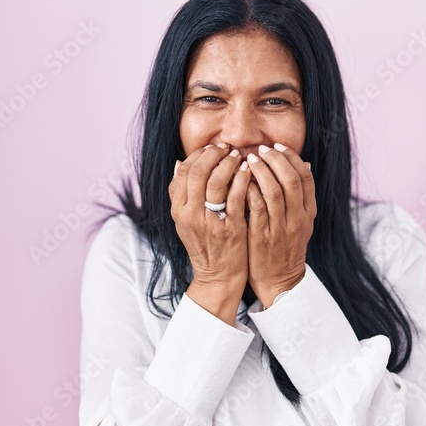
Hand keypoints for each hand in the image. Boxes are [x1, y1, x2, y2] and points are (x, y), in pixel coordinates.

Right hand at [168, 144, 251, 293]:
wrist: (218, 276)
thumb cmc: (205, 244)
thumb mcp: (185, 220)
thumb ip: (181, 194)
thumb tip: (178, 163)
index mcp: (178, 210)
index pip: (182, 171)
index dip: (198, 155)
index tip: (212, 149)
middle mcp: (190, 215)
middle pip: (197, 172)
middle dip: (213, 155)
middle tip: (226, 148)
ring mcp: (210, 222)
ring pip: (215, 181)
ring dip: (228, 163)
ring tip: (239, 156)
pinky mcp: (230, 228)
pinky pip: (235, 197)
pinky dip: (242, 179)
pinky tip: (248, 172)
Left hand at [245, 144, 316, 306]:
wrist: (279, 280)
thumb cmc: (285, 247)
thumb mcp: (301, 222)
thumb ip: (301, 196)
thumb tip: (304, 164)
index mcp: (309, 212)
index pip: (305, 177)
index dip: (291, 158)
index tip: (277, 146)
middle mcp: (298, 218)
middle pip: (291, 180)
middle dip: (276, 160)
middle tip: (261, 149)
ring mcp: (281, 227)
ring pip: (274, 191)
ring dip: (261, 171)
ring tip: (248, 158)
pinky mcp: (262, 235)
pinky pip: (256, 207)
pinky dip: (249, 189)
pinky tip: (240, 180)